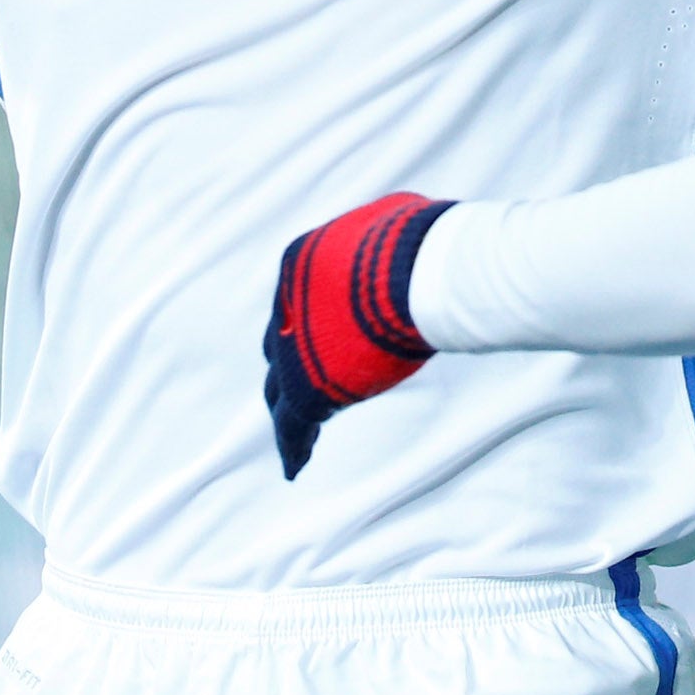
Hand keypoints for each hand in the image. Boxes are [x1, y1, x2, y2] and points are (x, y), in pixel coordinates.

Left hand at [262, 192, 450, 479]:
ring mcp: (291, 349)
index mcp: (298, 261)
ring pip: (280, 389)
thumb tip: (407, 235)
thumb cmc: (415, 243)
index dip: (311, 322)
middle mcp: (286, 304)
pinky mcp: (305, 388)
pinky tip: (293, 468)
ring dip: (288, 409)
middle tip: (303, 381)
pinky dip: (293, 446)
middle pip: (280, 343)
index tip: (326, 338)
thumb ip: (384, 244)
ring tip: (295, 439)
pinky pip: (292, 425)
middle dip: (290, 362)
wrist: (412, 271)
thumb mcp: (392, 226)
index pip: (298, 301)